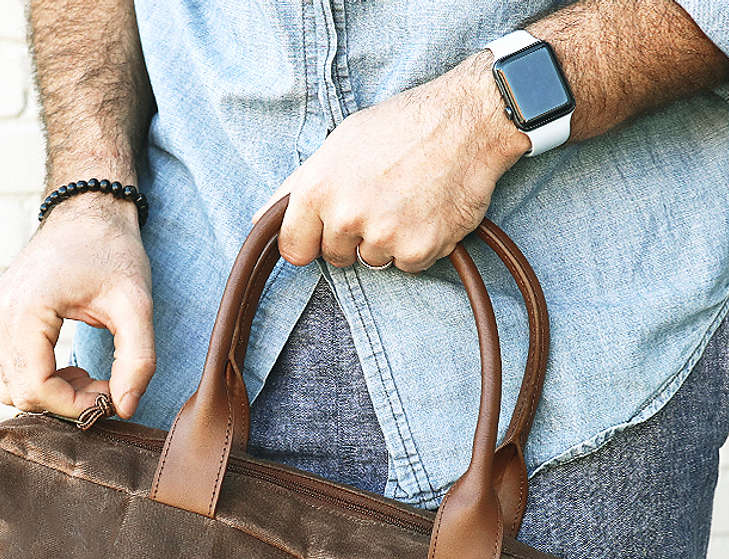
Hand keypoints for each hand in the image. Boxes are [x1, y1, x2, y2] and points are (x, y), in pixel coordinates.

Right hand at [0, 196, 154, 418]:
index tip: (111, 397)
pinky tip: (71, 368)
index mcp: (24, 310)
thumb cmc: (112, 251)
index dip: (76, 406)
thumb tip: (125, 408)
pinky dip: (38, 380)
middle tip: (105, 387)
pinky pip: (7, 370)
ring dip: (51, 394)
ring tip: (89, 377)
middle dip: (65, 402)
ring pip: (8, 387)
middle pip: (18, 394)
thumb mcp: (137, 305)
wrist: (88, 210)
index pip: (36, 389)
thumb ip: (137, 360)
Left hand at [253, 53, 527, 272]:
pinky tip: (428, 212)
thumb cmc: (400, 127)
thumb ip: (297, 187)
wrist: (467, 122)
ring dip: (388, 241)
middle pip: (335, 258)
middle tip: (380, 199)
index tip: (325, 232)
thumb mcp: (339, 145)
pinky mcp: (417, 251)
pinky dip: (418, 246)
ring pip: (373, 262)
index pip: (294, 249)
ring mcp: (382, 236)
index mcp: (318, 189)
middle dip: (353, 238)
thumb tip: (260, 220)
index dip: (311, 241)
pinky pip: (407, 266)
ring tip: (408, 200)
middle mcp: (346, 216)